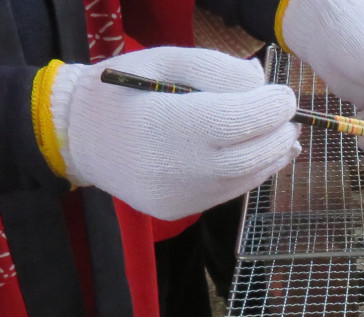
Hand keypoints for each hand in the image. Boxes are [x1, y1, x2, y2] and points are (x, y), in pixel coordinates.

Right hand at [36, 47, 300, 219]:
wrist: (75, 136)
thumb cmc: (121, 89)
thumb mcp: (164, 60)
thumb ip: (216, 67)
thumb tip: (261, 83)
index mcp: (172, 123)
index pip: (244, 119)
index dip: (273, 107)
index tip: (283, 94)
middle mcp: (179, 167)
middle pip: (253, 154)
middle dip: (279, 133)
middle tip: (288, 116)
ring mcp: (181, 195)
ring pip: (246, 179)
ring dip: (271, 156)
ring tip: (282, 136)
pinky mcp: (180, 209)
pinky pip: (228, 193)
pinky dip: (250, 173)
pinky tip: (256, 155)